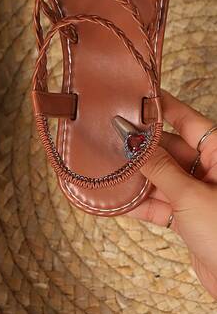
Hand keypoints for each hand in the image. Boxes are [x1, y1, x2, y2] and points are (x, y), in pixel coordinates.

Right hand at [128, 90, 216, 298]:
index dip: (161, 108)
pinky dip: (139, 203)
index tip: (135, 96)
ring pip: (160, 176)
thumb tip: (133, 141)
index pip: (186, 119)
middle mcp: (209, 170)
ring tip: (107, 166)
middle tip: (111, 136)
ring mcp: (198, 193)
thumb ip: (158, 167)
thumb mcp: (190, 195)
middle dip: (140, 146)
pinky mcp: (188, 217)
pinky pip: (159, 203)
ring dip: (136, 176)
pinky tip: (117, 198)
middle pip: (168, 148)